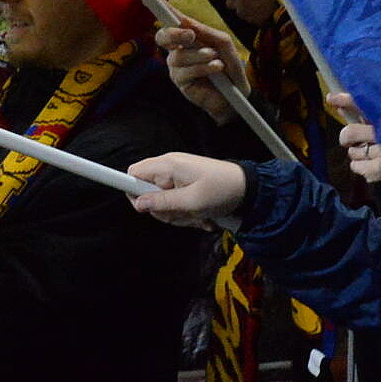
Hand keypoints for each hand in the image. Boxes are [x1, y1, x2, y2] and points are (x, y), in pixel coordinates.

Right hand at [128, 152, 250, 227]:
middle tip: (183, 215)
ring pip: (163, 202)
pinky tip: (203, 216)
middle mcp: (169, 168)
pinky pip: (176, 202)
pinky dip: (187, 213)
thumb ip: (163, 203)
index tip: (143, 208)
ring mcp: (178, 177)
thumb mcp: (192, 201)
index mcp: (167, 165)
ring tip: (198, 215)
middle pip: (147, 193)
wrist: (249, 189)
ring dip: (179, 215)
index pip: (133, 173)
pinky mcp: (186, 185)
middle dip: (163, 210)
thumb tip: (138, 204)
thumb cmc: (221, 191)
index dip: (131, 191)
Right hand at [156, 18, 251, 122]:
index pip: (171, 21)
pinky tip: (216, 69)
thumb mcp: (222, 44)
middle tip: (190, 35)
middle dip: (174, 33)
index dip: (162, 9)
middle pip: (162, 36)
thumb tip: (187, 26)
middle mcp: (177, 50)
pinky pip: (185, 71)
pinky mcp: (180, 82)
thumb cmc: (229, 66)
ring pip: (178, 55)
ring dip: (200, 56)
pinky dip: (203, 68)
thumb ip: (206, 32)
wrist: (237, 93)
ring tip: (217, 60)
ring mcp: (177, 67)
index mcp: (186, 37)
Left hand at [327, 93, 380, 183]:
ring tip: (371, 153)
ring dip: (357, 153)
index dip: (347, 101)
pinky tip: (371, 164)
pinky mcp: (380, 168)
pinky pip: (354, 165)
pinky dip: (359, 166)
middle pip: (350, 132)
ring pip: (352, 151)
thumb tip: (339, 104)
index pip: (365, 106)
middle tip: (351, 140)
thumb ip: (362, 116)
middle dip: (347, 138)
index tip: (331, 98)